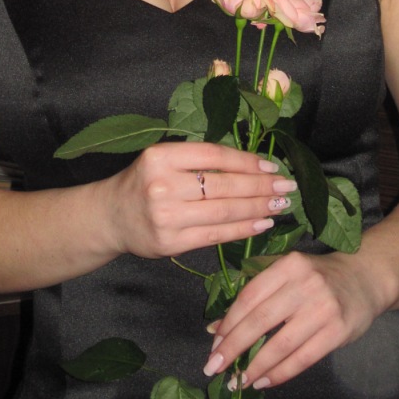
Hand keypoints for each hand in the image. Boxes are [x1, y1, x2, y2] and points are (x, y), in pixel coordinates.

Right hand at [103, 141, 297, 259]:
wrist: (111, 216)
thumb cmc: (144, 182)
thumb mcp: (162, 159)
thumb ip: (197, 159)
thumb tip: (251, 163)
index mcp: (161, 156)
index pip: (213, 156)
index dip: (246, 161)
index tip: (272, 167)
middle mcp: (162, 185)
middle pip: (223, 185)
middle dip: (260, 186)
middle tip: (287, 186)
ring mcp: (165, 216)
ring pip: (223, 211)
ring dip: (257, 208)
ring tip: (280, 204)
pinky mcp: (170, 243)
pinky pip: (215, 235)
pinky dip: (242, 229)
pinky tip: (262, 223)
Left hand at [203, 251, 380, 389]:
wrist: (365, 278)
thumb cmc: (317, 276)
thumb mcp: (287, 273)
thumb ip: (255, 294)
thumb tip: (216, 327)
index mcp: (288, 265)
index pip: (250, 296)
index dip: (229, 321)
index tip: (214, 341)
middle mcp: (305, 284)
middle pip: (261, 320)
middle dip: (234, 346)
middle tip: (215, 366)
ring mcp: (324, 308)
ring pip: (281, 344)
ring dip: (255, 366)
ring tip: (237, 380)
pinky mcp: (338, 331)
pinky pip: (303, 358)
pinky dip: (280, 373)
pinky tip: (263, 381)